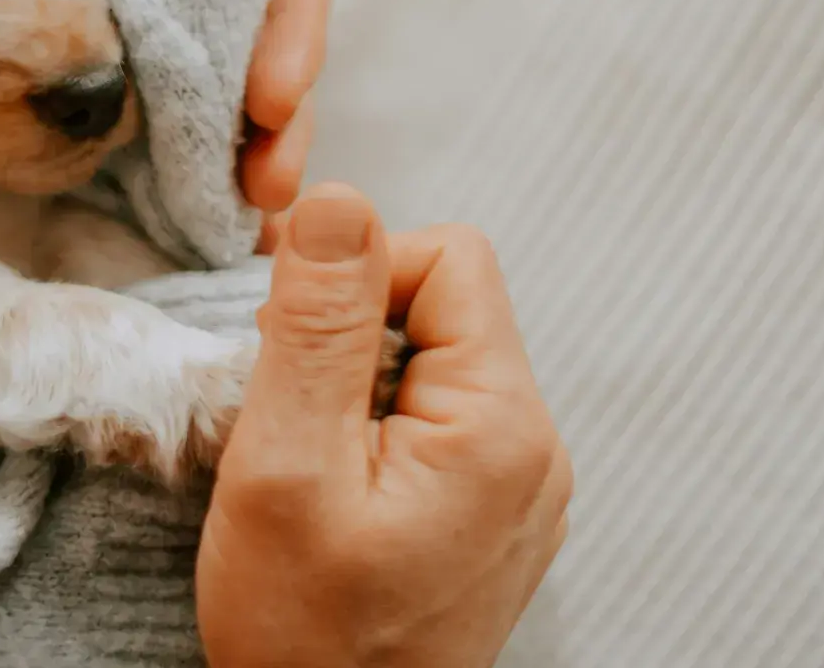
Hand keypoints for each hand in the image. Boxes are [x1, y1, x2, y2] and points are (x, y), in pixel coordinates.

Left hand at [92, 0, 330, 220]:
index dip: (290, 23)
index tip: (271, 97)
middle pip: (275, 25)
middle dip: (279, 112)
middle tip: (265, 187)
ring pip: (237, 63)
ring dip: (250, 143)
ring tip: (247, 211)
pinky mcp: (138, 11)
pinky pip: (177, 79)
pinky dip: (196, 139)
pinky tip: (197, 196)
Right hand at [197, 184, 572, 667]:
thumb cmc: (303, 635)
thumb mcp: (287, 465)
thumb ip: (317, 325)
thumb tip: (339, 198)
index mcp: (505, 425)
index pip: (450, 257)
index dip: (357, 275)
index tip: (287, 344)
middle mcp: (537, 448)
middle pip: (445, 307)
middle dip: (352, 335)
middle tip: (286, 414)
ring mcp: (522, 487)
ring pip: (435, 364)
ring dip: (358, 386)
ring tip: (308, 464)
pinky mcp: (494, 515)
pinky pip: (440, 423)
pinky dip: (377, 432)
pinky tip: (336, 493)